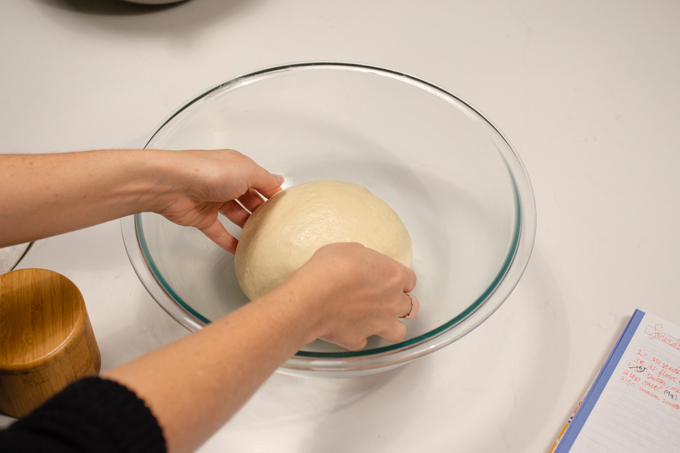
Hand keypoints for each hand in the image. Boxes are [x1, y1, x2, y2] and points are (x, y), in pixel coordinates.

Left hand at [153, 149, 282, 253]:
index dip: (273, 194)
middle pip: (249, 199)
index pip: (261, 182)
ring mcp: (213, 201)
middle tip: (277, 225)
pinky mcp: (202, 218)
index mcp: (238, 168)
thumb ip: (265, 180)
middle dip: (263, 211)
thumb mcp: (246, 171)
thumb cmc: (208, 172)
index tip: (286, 208)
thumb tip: (279, 181)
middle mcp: (226, 182)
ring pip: (236, 216)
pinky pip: (219, 232)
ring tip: (264, 238)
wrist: (172, 185)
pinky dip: (229, 242)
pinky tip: (241, 250)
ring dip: (248, 226)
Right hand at [287, 242, 419, 349]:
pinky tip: (349, 329)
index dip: (401, 280)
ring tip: (378, 321)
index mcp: (394, 276)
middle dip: (401, 303)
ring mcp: (378, 324)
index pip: (411, 279)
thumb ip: (365, 258)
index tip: (392, 279)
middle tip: (387, 300)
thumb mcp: (350, 249)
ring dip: (391, 326)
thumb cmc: (329, 269)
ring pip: (399, 332)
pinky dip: (358, 337)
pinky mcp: (359, 339)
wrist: (312, 297)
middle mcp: (392, 302)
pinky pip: (364, 341)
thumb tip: (363, 263)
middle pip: (411, 306)